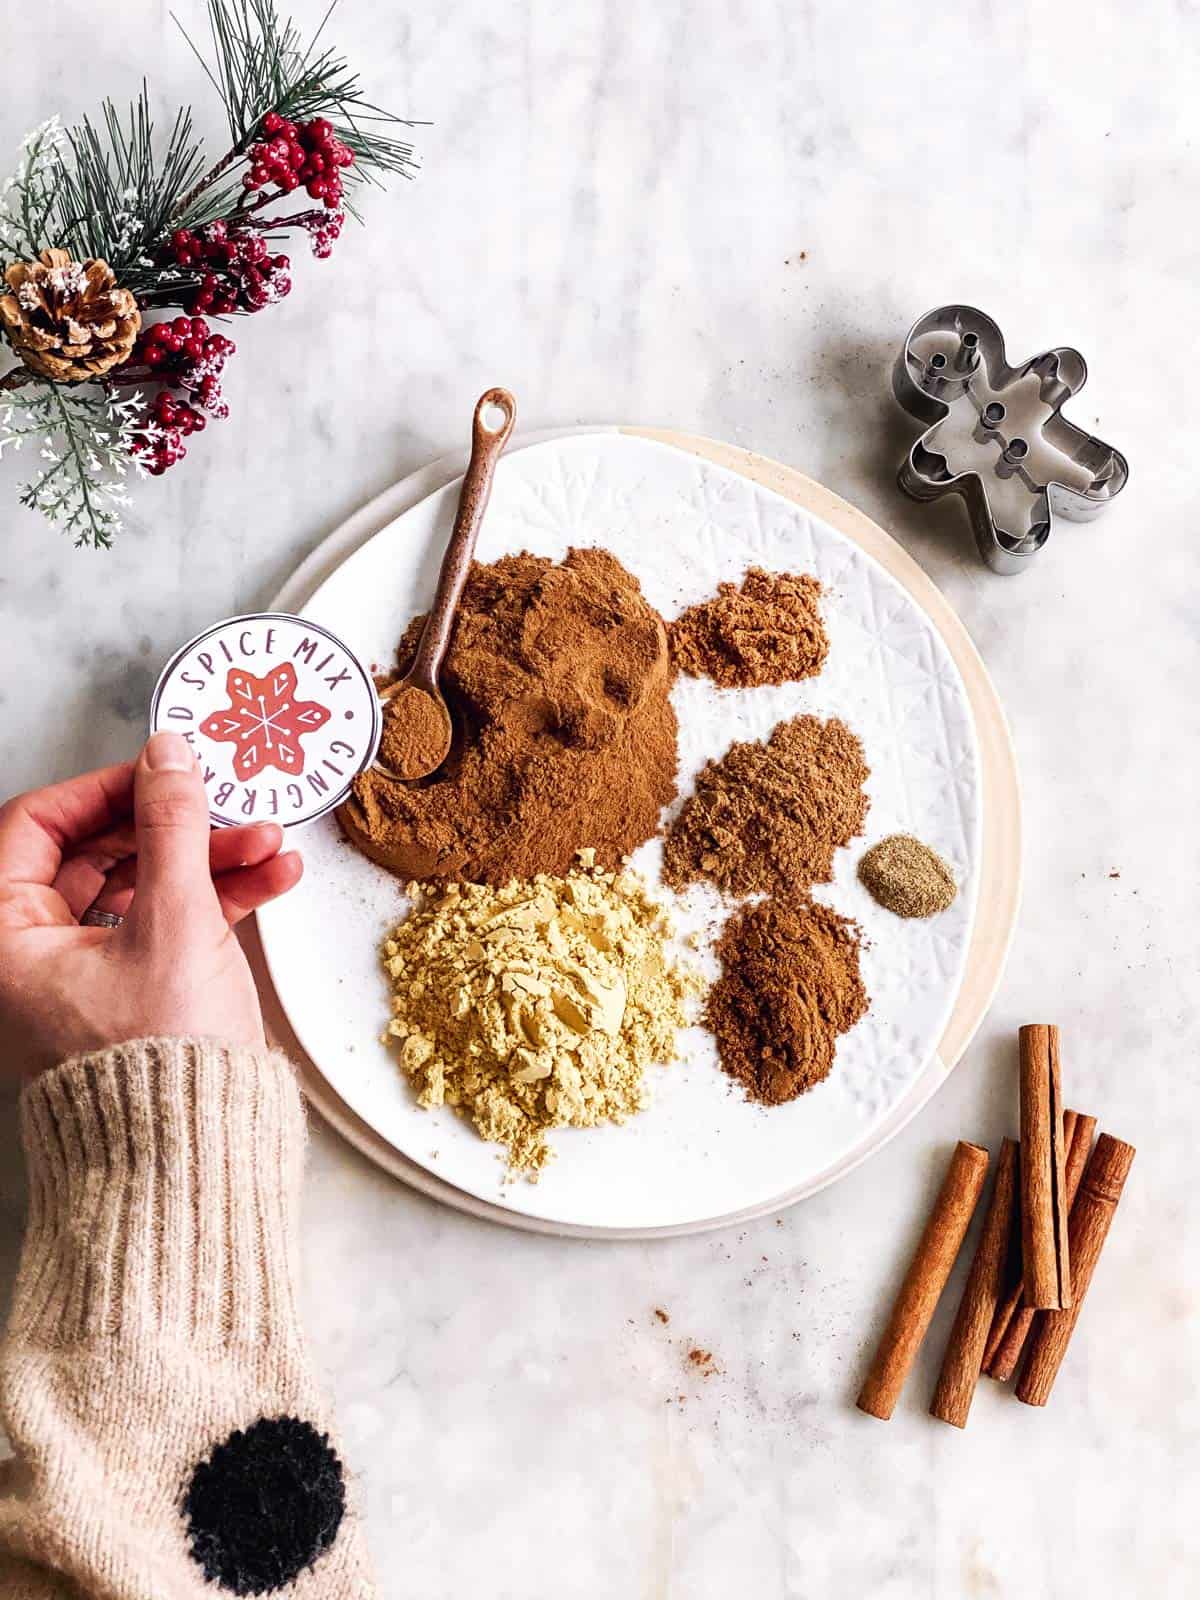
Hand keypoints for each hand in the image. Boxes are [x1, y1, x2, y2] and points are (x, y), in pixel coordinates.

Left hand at [0, 731, 302, 1077]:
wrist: (195, 1157)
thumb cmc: (159, 1065)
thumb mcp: (175, 921)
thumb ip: (172, 826)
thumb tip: (167, 758)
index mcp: (4, 940)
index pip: (35, 826)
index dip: (104, 789)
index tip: (159, 769)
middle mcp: (31, 957)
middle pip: (98, 854)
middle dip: (176, 827)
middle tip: (224, 802)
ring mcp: (84, 977)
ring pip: (141, 887)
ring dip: (210, 860)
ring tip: (268, 845)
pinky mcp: (131, 995)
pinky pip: (166, 925)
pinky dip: (216, 900)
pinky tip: (268, 880)